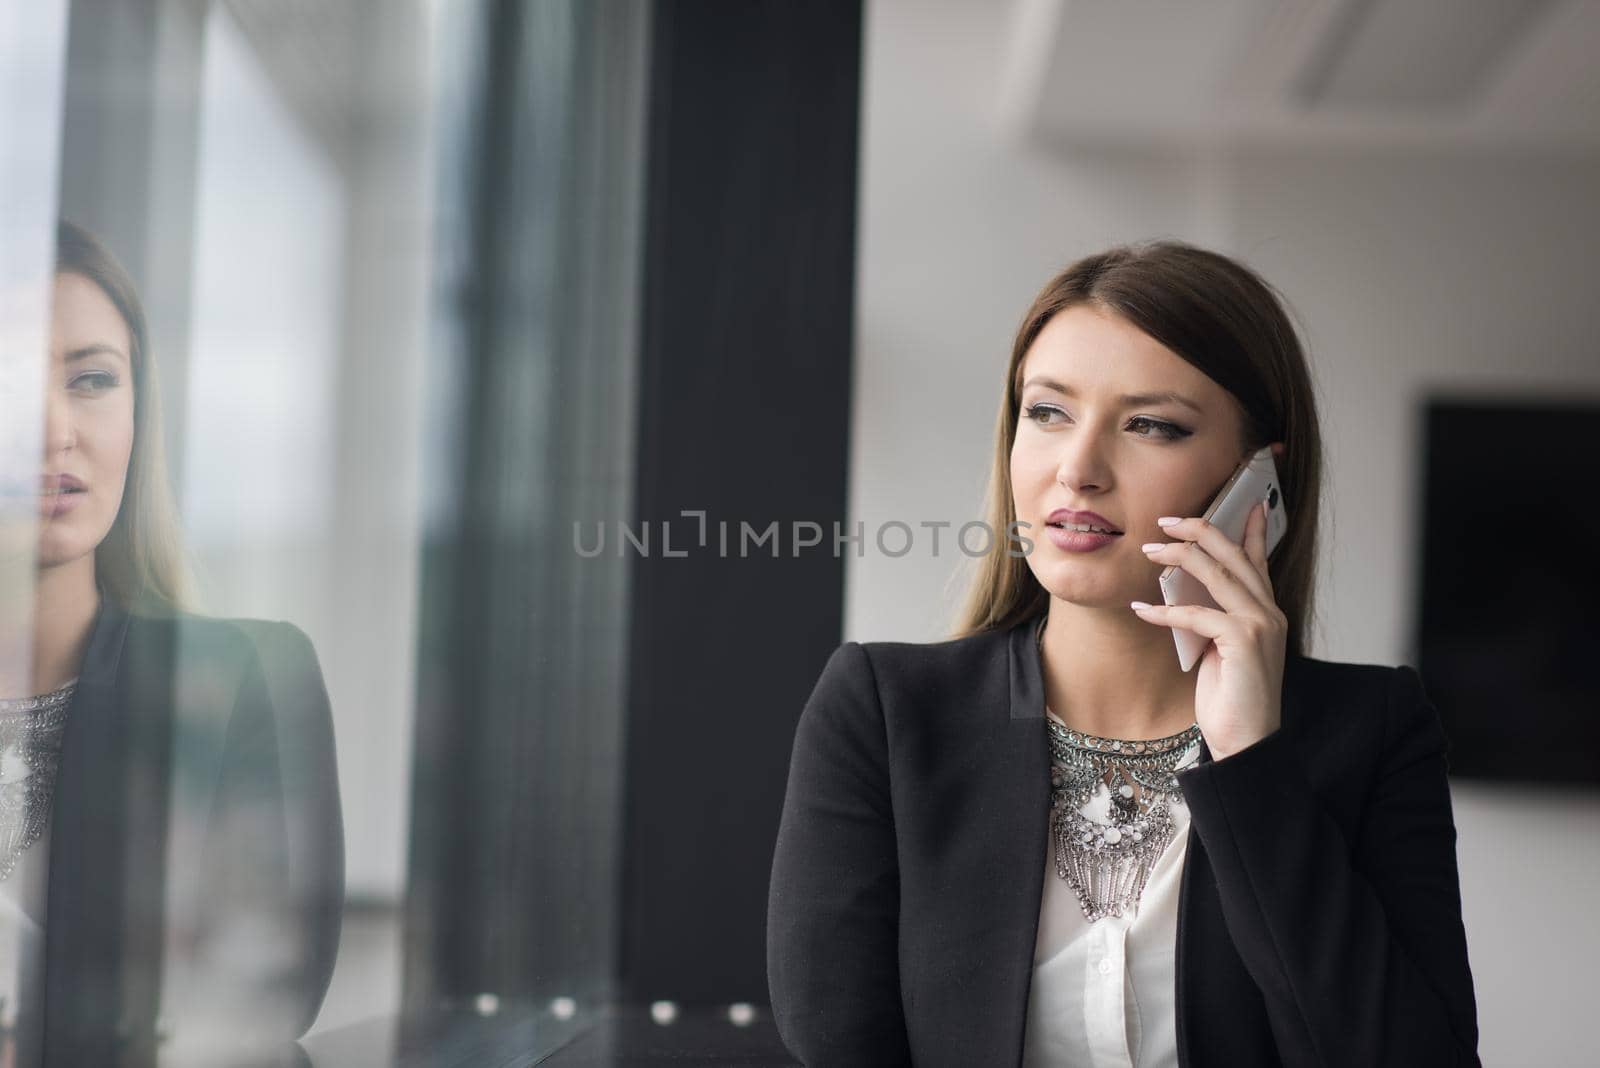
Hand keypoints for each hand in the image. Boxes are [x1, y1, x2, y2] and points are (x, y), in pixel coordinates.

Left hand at [1131, 497, 1287, 760]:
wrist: (1248, 741)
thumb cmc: (1231, 699)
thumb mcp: (1221, 651)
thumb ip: (1213, 620)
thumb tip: (1184, 594)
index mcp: (1266, 612)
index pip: (1257, 560)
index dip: (1251, 529)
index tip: (1248, 502)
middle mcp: (1268, 612)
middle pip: (1232, 555)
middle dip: (1198, 530)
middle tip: (1166, 520)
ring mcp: (1260, 624)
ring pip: (1216, 573)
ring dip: (1177, 557)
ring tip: (1148, 551)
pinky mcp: (1243, 641)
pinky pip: (1196, 613)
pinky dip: (1164, 610)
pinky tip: (1141, 609)